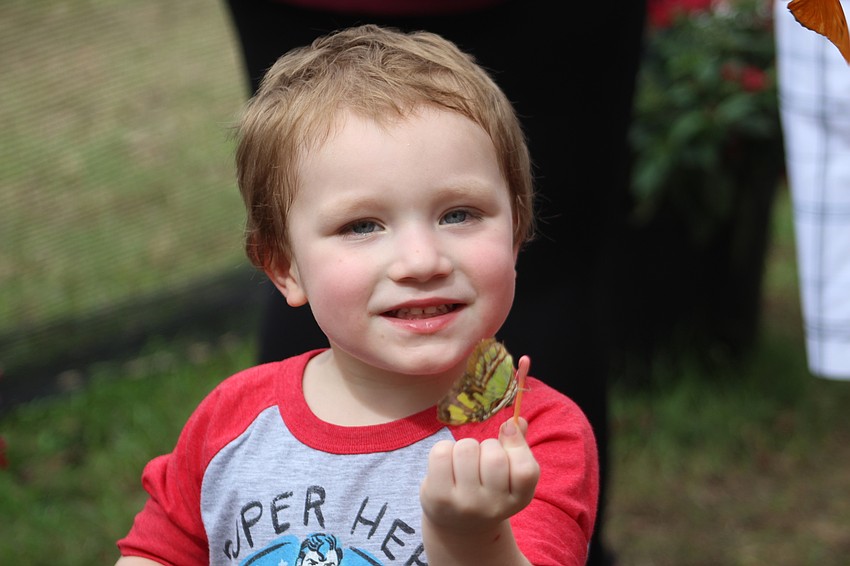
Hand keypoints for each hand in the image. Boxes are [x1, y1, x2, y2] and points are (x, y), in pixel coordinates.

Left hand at [419, 417, 538, 532]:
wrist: (457, 525)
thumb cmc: (487, 490)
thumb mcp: (509, 477)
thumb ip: (517, 447)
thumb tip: (516, 421)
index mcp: (518, 500)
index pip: (526, 470)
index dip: (516, 444)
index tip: (507, 434)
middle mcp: (493, 507)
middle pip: (494, 456)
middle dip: (487, 445)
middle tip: (481, 459)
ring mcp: (465, 504)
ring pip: (467, 448)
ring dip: (465, 446)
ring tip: (464, 462)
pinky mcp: (439, 497)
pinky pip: (442, 452)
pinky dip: (444, 448)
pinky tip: (447, 464)